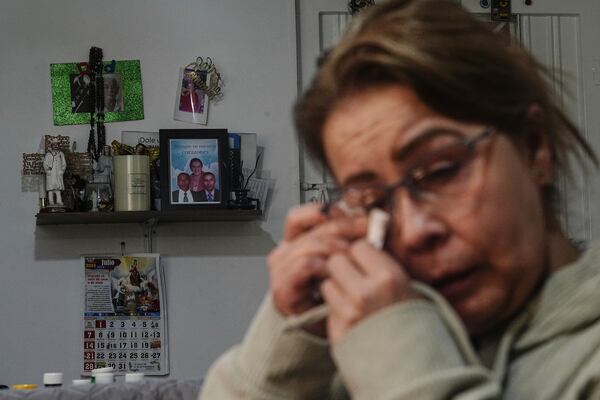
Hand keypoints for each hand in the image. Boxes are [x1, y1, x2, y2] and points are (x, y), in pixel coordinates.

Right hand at [268, 203, 366, 334]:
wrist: (323, 333)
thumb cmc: (337, 298)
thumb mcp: (346, 262)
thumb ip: (351, 240)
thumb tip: (371, 219)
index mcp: (297, 241)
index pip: (303, 215)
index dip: (327, 212)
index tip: (357, 216)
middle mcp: (285, 251)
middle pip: (314, 228)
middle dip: (344, 229)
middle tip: (367, 233)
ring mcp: (281, 268)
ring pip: (310, 244)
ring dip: (335, 249)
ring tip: (353, 258)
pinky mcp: (282, 286)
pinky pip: (303, 265)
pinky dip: (322, 266)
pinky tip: (335, 273)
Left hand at [321, 239, 418, 342]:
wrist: (415, 363)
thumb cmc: (415, 322)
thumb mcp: (408, 286)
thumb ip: (382, 266)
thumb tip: (360, 245)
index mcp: (388, 278)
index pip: (358, 246)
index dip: (362, 254)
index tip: (367, 262)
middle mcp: (365, 293)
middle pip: (336, 261)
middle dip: (344, 267)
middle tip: (356, 278)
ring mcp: (348, 314)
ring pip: (327, 284)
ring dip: (337, 288)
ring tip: (354, 300)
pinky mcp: (337, 331)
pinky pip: (328, 309)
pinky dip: (337, 310)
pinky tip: (352, 317)